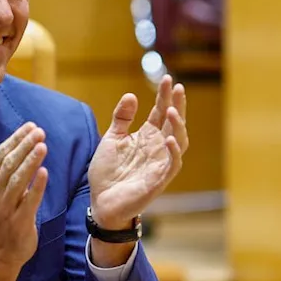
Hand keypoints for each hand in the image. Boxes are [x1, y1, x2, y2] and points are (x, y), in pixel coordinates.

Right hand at [0, 123, 48, 280]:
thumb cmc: (3, 217)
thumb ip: (8, 172)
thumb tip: (24, 145)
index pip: (2, 154)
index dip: (17, 139)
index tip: (30, 126)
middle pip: (10, 163)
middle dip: (25, 145)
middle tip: (39, 131)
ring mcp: (5, 206)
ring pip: (18, 179)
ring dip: (30, 161)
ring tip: (42, 145)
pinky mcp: (19, 220)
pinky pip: (29, 200)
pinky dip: (37, 185)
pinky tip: (45, 172)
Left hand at [87, 75, 188, 229]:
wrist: (101, 201)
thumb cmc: (108, 172)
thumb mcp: (112, 139)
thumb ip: (121, 118)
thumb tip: (131, 95)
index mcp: (146, 137)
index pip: (159, 112)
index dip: (164, 96)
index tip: (166, 78)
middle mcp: (157, 147)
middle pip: (172, 122)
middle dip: (176, 104)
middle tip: (177, 87)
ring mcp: (160, 163)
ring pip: (178, 140)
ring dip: (177, 125)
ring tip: (171, 109)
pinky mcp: (159, 179)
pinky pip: (173, 164)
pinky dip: (174, 152)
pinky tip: (170, 139)